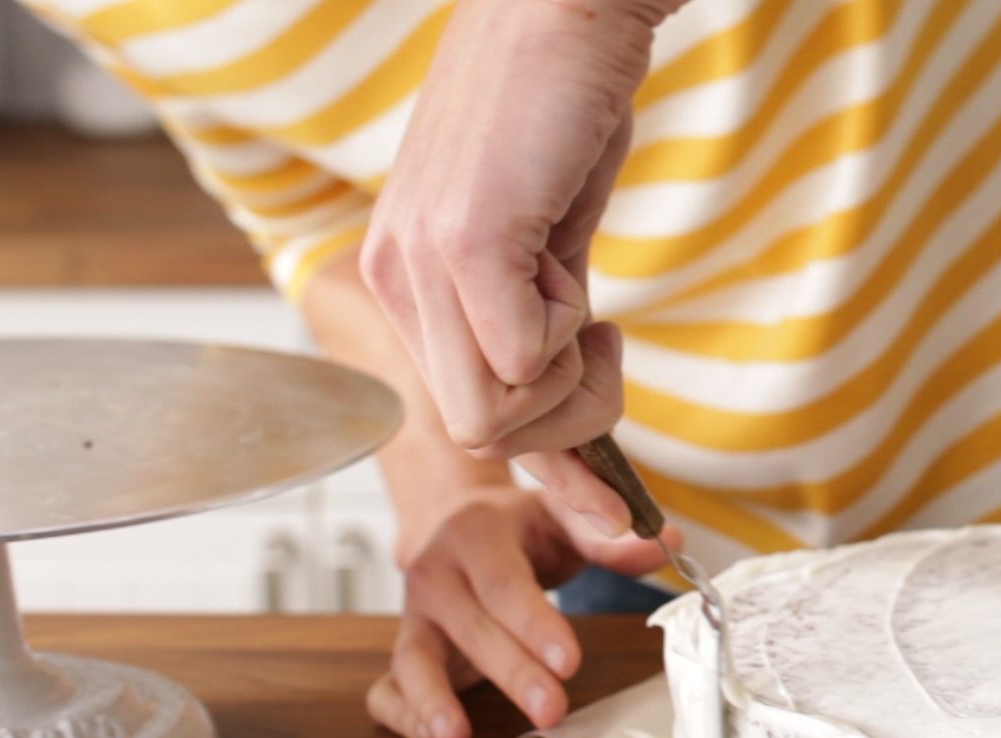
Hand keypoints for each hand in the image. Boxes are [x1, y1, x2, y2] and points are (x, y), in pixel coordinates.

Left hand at [360, 0, 685, 530]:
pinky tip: (583, 282)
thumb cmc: (566, 106)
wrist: (569, 4)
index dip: (545, 423)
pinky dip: (575, 344)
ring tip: (589, 301)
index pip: (462, 415)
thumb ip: (536, 317)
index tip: (597, 364)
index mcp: (406, 275)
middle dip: (564, 416)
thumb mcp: (544, 239)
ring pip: (496, 418)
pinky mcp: (468, 244)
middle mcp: (396, 275)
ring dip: (572, 381)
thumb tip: (562, 406)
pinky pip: (524, 365)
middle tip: (604, 342)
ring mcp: (423, 262)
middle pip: (478, 433)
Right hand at [366, 485, 672, 737]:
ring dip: (433, 700)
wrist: (455, 519)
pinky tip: (435, 737)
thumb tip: (666, 542)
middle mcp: (435, 572)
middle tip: (551, 709)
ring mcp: (414, 614)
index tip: (569, 661)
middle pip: (468, 627)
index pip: (503, 583)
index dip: (534, 624)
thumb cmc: (519, 527)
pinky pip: (386, 687)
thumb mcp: (562, 517)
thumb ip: (610, 536)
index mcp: (476, 533)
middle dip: (509, 672)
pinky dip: (402, 714)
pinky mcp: (405, 647)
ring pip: (414, 658)